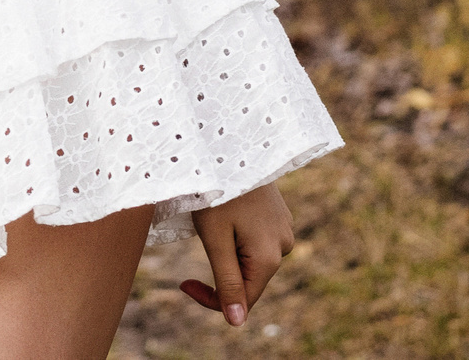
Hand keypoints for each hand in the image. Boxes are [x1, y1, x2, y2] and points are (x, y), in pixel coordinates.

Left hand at [180, 183, 293, 327]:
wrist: (230, 145)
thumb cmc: (217, 190)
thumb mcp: (215, 239)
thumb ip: (227, 281)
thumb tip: (237, 323)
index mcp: (270, 257)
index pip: (243, 299)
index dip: (211, 299)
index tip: (183, 282)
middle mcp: (285, 246)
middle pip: (248, 278)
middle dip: (220, 271)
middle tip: (197, 238)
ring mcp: (285, 230)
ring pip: (251, 259)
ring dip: (229, 251)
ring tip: (213, 220)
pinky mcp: (280, 217)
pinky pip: (257, 240)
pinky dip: (238, 237)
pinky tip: (227, 213)